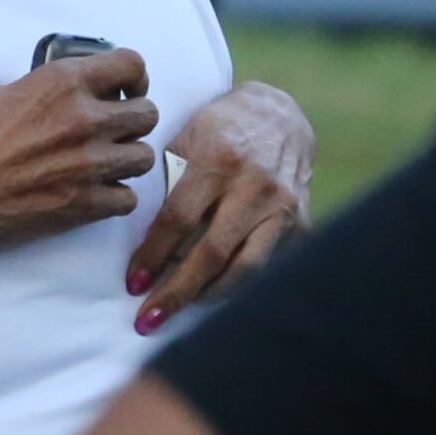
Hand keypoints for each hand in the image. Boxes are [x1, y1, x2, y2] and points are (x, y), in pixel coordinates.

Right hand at [0, 49, 161, 266]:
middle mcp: (83, 118)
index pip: (132, 64)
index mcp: (61, 82)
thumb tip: (65, 96)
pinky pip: (128, 198)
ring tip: (103, 164)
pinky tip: (93, 193)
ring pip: (145, 157)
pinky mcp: (84, 205)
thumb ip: (43, 92)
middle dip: (132, 120)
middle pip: (147, 113)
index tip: (125, 89)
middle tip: (113, 129)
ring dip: (127, 159)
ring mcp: (88, 164)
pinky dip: (115, 196)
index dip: (133, 77)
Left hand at [128, 79, 313, 335]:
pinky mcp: (302, 222)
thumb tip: (142, 241)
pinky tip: (215, 297)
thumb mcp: (186, 140)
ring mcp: (283, 207)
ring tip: (180, 311)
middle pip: (212, 252)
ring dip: (209, 297)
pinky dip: (241, 286)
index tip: (133, 284)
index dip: (153, 256)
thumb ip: (167, 185)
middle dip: (177, 291)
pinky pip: (269, 267)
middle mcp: (255, 186)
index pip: (179, 219)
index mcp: (220, 159)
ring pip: (246, 268)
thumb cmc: (220, 129)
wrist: (278, 115)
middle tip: (148, 319)